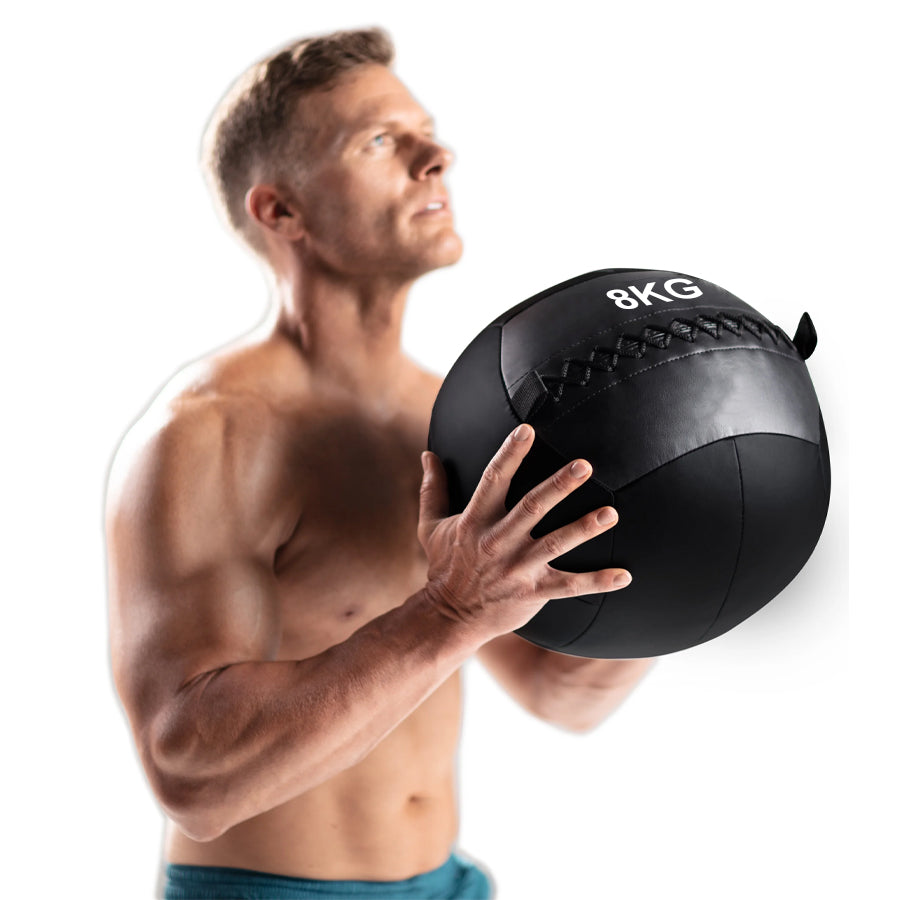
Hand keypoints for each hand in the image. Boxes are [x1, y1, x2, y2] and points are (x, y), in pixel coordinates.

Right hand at [417, 423, 631, 640]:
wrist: (449, 616)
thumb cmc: (444, 566)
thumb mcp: (431, 526)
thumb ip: (432, 489)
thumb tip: (427, 455)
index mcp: (476, 521)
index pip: (493, 480)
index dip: (510, 454)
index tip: (527, 430)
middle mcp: (498, 542)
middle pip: (532, 508)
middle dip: (559, 486)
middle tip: (584, 465)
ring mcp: (518, 568)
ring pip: (555, 544)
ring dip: (583, 529)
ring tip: (611, 513)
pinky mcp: (533, 592)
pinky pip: (569, 587)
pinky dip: (597, 582)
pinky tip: (624, 576)